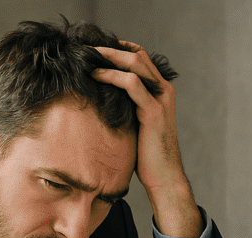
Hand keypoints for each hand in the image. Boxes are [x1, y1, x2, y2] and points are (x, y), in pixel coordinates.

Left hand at [93, 42, 201, 237]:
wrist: (163, 175)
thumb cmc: (148, 154)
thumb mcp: (137, 124)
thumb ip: (128, 107)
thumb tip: (104, 99)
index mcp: (161, 91)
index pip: (141, 58)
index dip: (120, 49)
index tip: (96, 50)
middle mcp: (164, 90)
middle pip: (138, 55)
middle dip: (111, 48)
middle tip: (87, 48)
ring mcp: (160, 99)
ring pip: (135, 63)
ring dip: (109, 56)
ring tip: (88, 56)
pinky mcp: (153, 111)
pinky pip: (131, 84)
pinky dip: (111, 75)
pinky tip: (95, 75)